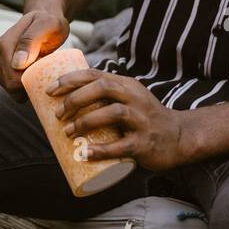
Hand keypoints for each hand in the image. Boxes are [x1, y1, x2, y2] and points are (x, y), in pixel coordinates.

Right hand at [0, 9, 71, 95]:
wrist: (42, 21)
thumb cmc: (49, 23)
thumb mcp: (47, 26)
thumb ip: (31, 41)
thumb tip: (16, 64)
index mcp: (2, 46)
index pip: (14, 80)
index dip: (33, 78)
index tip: (44, 63)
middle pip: (11, 86)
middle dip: (30, 81)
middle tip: (42, 64)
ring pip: (10, 90)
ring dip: (27, 82)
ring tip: (36, 65)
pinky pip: (10, 89)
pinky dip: (23, 85)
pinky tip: (31, 71)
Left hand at [50, 69, 184, 171]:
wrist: (179, 137)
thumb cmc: (144, 118)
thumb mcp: (128, 99)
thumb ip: (105, 96)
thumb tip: (65, 100)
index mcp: (126, 85)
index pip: (95, 75)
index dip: (70, 80)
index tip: (49, 91)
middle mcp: (135, 98)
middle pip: (102, 89)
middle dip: (75, 99)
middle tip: (58, 114)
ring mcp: (142, 120)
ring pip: (112, 113)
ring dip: (85, 122)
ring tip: (68, 132)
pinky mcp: (145, 143)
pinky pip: (122, 145)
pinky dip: (102, 150)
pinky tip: (85, 154)